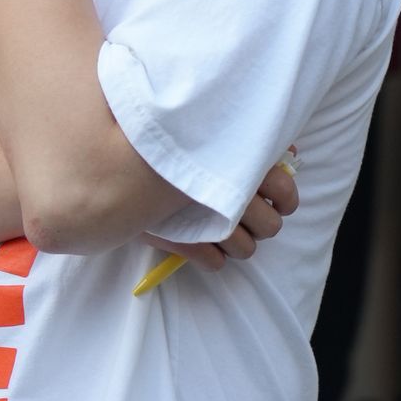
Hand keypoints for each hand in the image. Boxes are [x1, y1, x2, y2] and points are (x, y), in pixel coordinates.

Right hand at [146, 153, 298, 273]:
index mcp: (238, 162)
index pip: (283, 187)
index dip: (288, 199)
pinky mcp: (185, 243)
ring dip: (239, 244)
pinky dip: (213, 258)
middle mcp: (229, 192)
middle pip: (269, 225)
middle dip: (262, 226)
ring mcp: (208, 221)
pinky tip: (205, 244)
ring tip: (225, 232)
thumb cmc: (166, 146)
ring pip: (246, 249)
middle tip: (247, 218)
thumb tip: (286, 153)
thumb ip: (248, 142)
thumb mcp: (208, 138)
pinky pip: (215, 262)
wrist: (113, 164)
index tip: (282, 203)